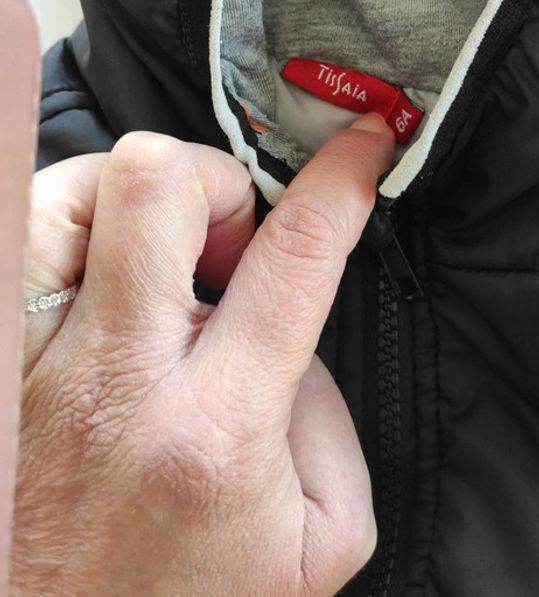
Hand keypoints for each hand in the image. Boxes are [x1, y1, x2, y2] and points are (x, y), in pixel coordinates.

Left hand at [12, 115, 394, 595]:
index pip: (292, 256)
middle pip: (157, 185)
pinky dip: (71, 230)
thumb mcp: (319, 537)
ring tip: (160, 254)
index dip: (340, 179)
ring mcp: (32, 372)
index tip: (361, 143)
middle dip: (218, 181)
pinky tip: (103, 277)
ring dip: (133, 198)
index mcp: (213, 431)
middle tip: (232, 239)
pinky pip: (20, 245)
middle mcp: (112, 384)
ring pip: (69, 193)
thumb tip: (294, 327)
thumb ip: (331, 418)